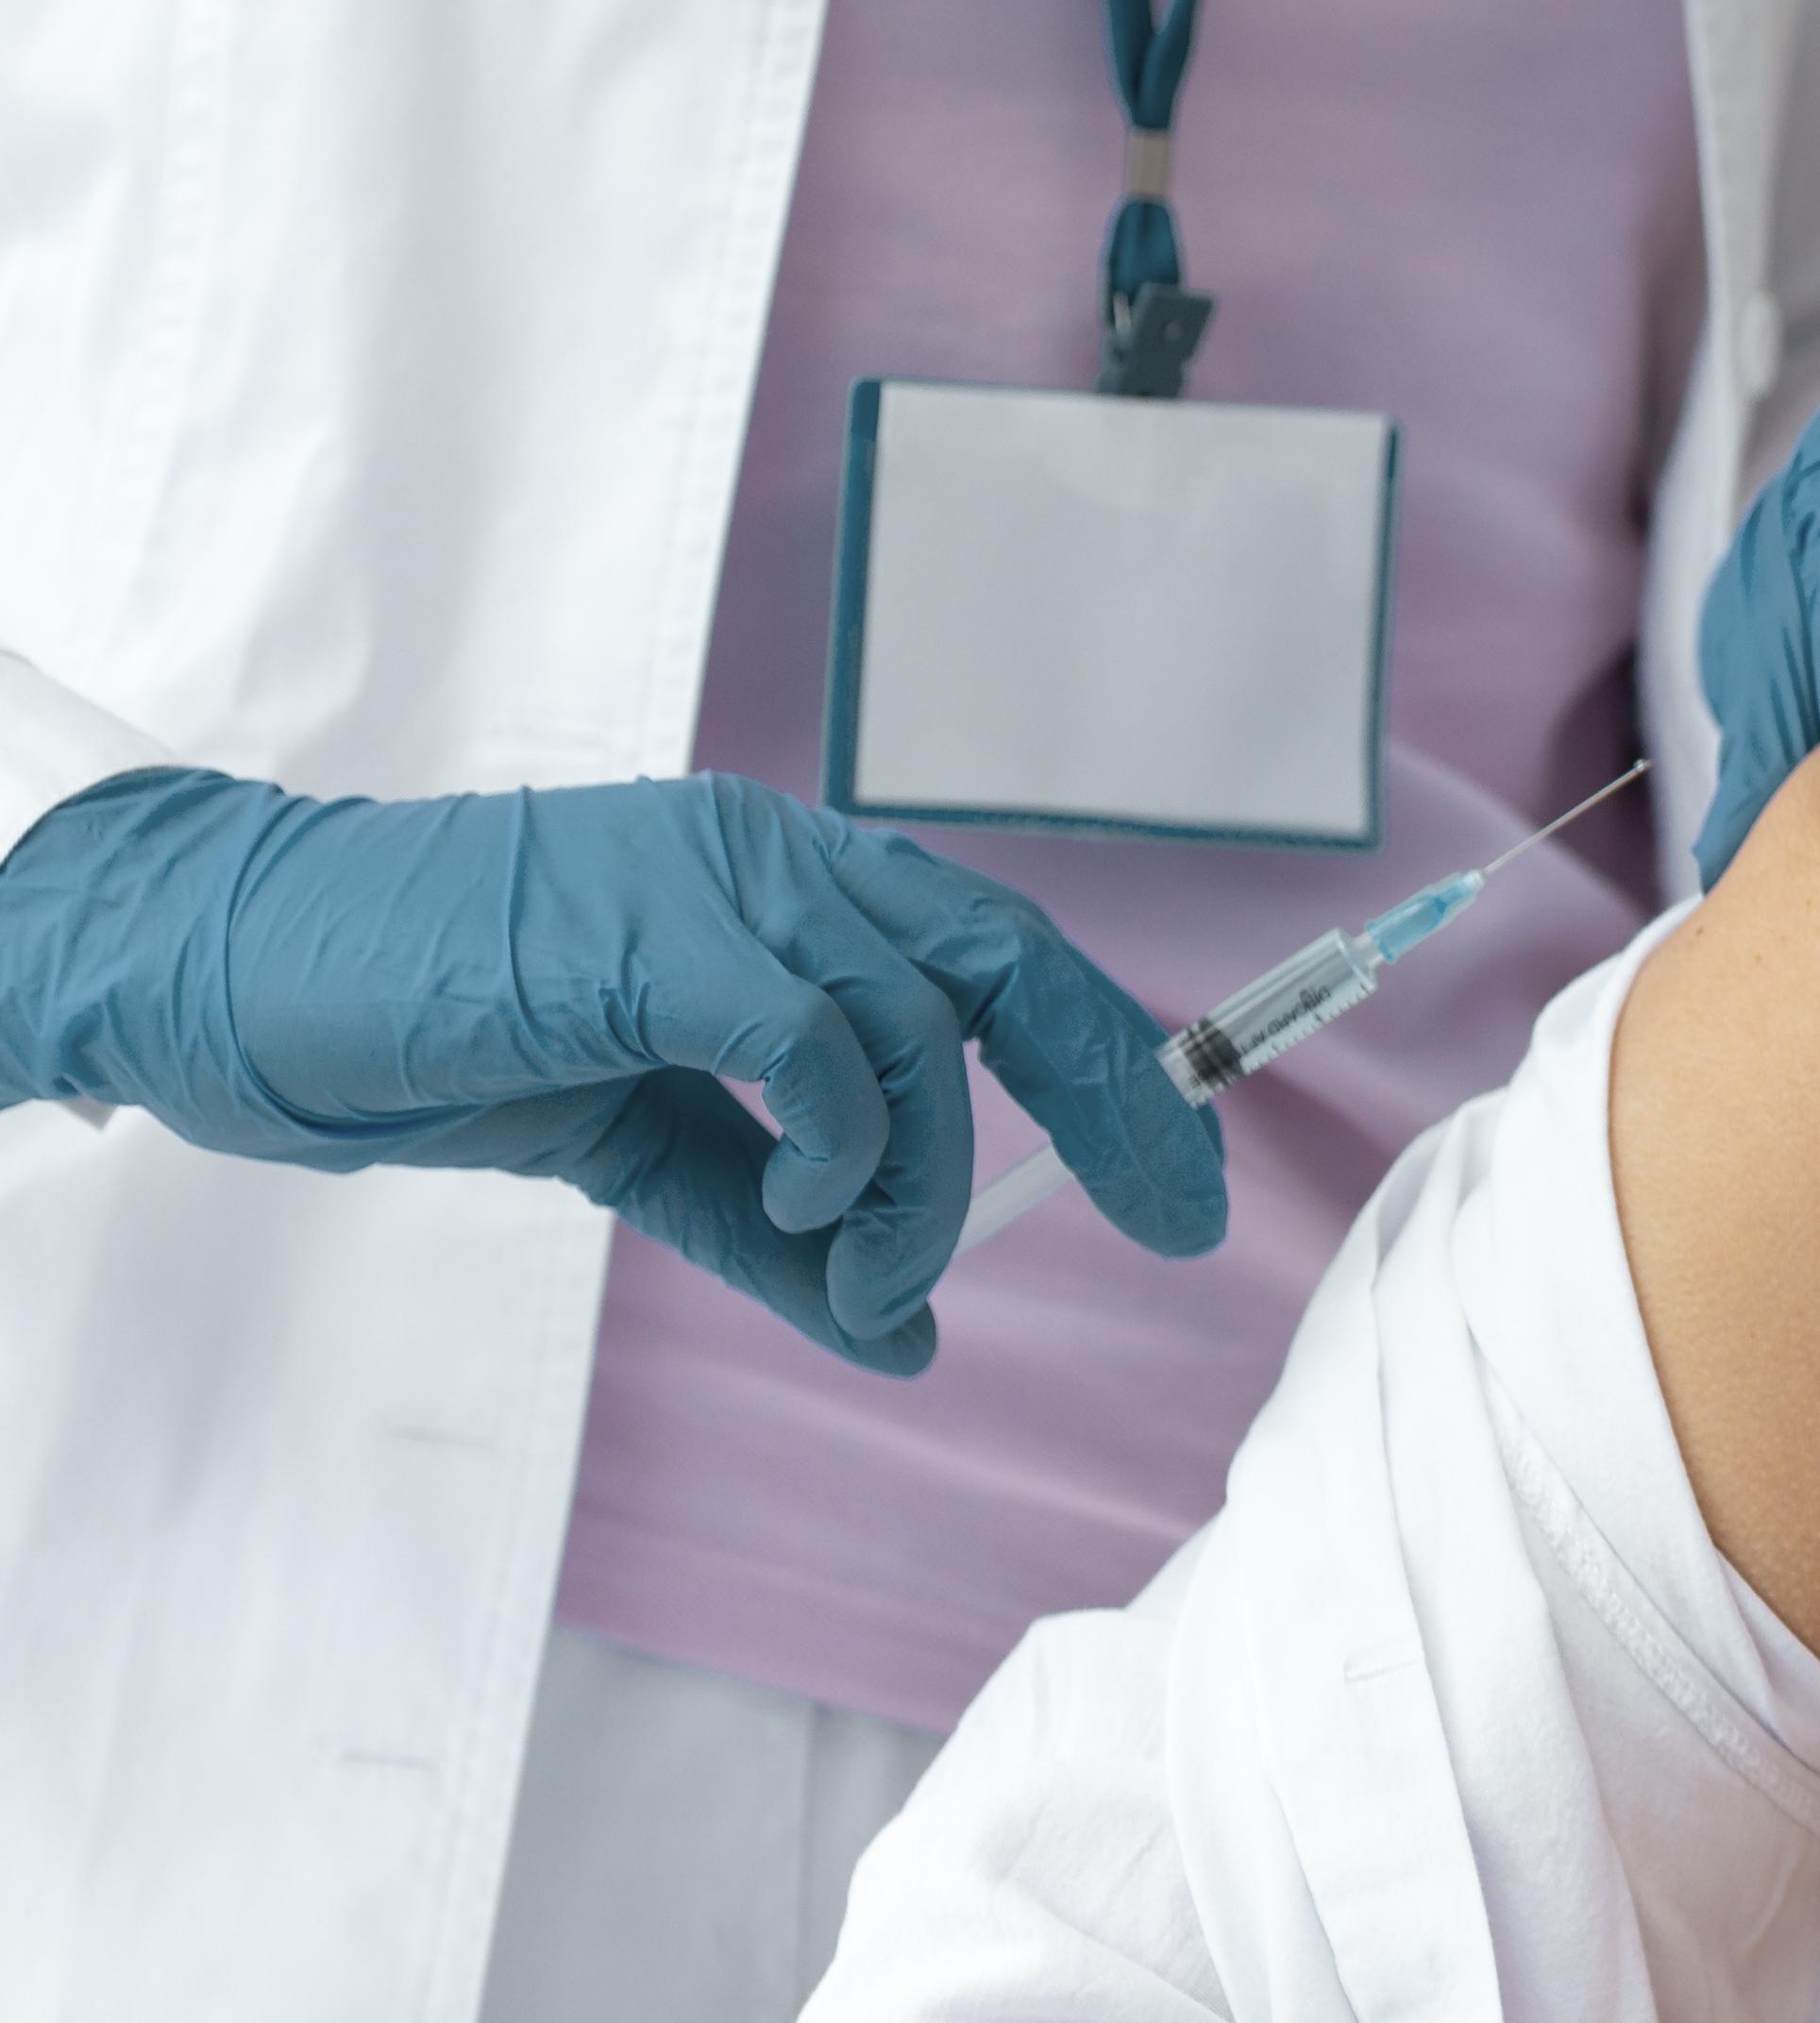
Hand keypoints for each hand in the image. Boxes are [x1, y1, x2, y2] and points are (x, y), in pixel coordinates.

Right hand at [0, 770, 1226, 1371]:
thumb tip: (911, 1337)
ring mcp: (720, 876)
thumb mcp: (650, 1153)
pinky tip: (796, 1215)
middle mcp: (783, 855)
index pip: (1001, 957)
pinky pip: (810, 1039)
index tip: (1186, 1184)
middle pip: (1005, 965)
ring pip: (911, 1028)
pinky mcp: (651, 930)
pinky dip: (837, 1145)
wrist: (260, 981)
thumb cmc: (449, 1035)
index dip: (1112, 1063)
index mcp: (797, 886)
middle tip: (1176, 1220)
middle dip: (1111, 1100)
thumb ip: (781, 1236)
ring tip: (870, 1275)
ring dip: (921, 1183)